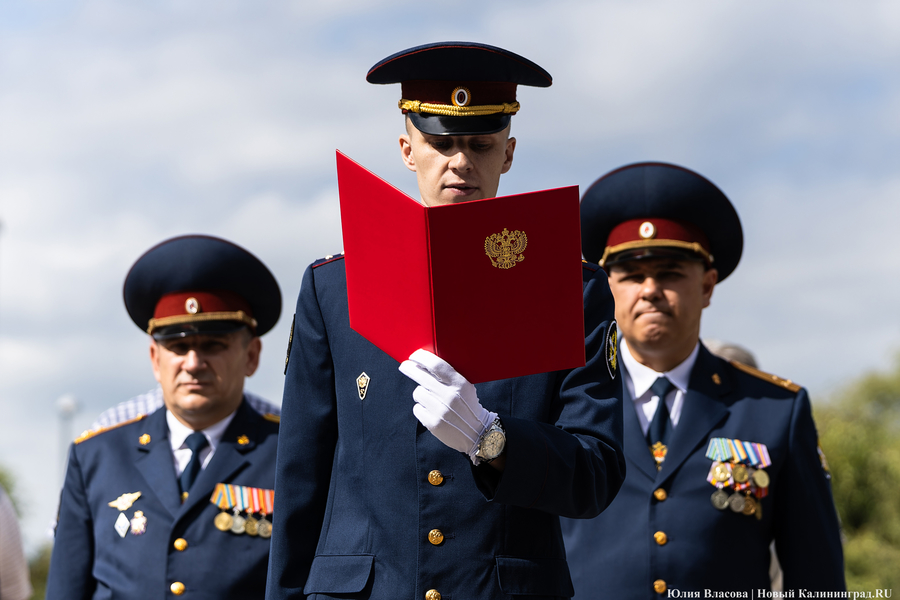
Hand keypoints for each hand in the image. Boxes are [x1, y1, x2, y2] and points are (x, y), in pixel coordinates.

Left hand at [399, 349, 496, 463]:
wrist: (477, 433)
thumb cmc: (468, 406)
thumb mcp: (466, 387)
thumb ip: (449, 376)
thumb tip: (425, 363)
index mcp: (460, 383)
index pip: (436, 365)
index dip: (421, 357)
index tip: (413, 355)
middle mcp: (450, 396)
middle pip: (421, 376)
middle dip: (409, 368)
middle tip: (405, 366)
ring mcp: (441, 410)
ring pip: (418, 393)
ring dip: (421, 394)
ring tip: (431, 399)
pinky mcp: (434, 423)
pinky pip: (417, 408)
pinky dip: (421, 408)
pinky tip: (431, 411)